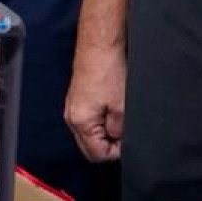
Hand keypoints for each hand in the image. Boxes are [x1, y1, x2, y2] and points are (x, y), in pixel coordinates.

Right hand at [64, 43, 125, 161]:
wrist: (99, 45)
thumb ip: (119, 132)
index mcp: (80, 122)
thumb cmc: (109, 72)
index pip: (97, 155)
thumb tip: (119, 141)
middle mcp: (71, 117)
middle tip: (127, 131)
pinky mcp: (78, 99)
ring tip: (121, 117)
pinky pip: (89, 120)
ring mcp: (73, 107)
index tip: (130, 141)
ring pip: (90, 133)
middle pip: (90, 146)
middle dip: (110, 144)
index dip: (117, 152)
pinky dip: (102, 121)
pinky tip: (113, 108)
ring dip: (106, 131)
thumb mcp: (121, 108)